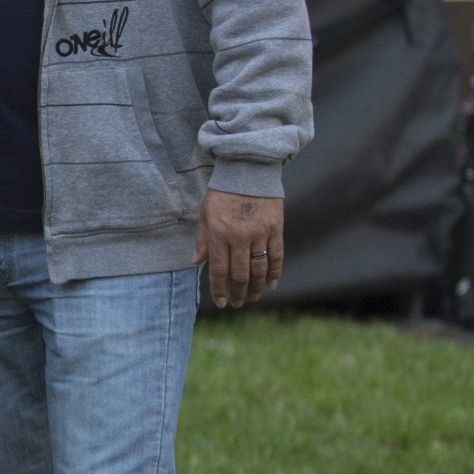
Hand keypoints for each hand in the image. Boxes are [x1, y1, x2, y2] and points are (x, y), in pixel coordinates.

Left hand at [197, 190, 284, 308]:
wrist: (248, 170)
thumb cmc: (222, 193)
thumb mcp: (205, 213)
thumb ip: (203, 239)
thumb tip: (196, 263)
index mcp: (219, 233)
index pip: (218, 270)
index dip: (219, 289)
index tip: (221, 302)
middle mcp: (239, 236)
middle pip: (240, 274)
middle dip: (238, 292)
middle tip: (238, 303)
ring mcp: (260, 233)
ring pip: (259, 269)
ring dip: (256, 287)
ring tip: (253, 297)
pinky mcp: (276, 228)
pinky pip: (277, 256)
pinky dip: (275, 272)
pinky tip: (270, 284)